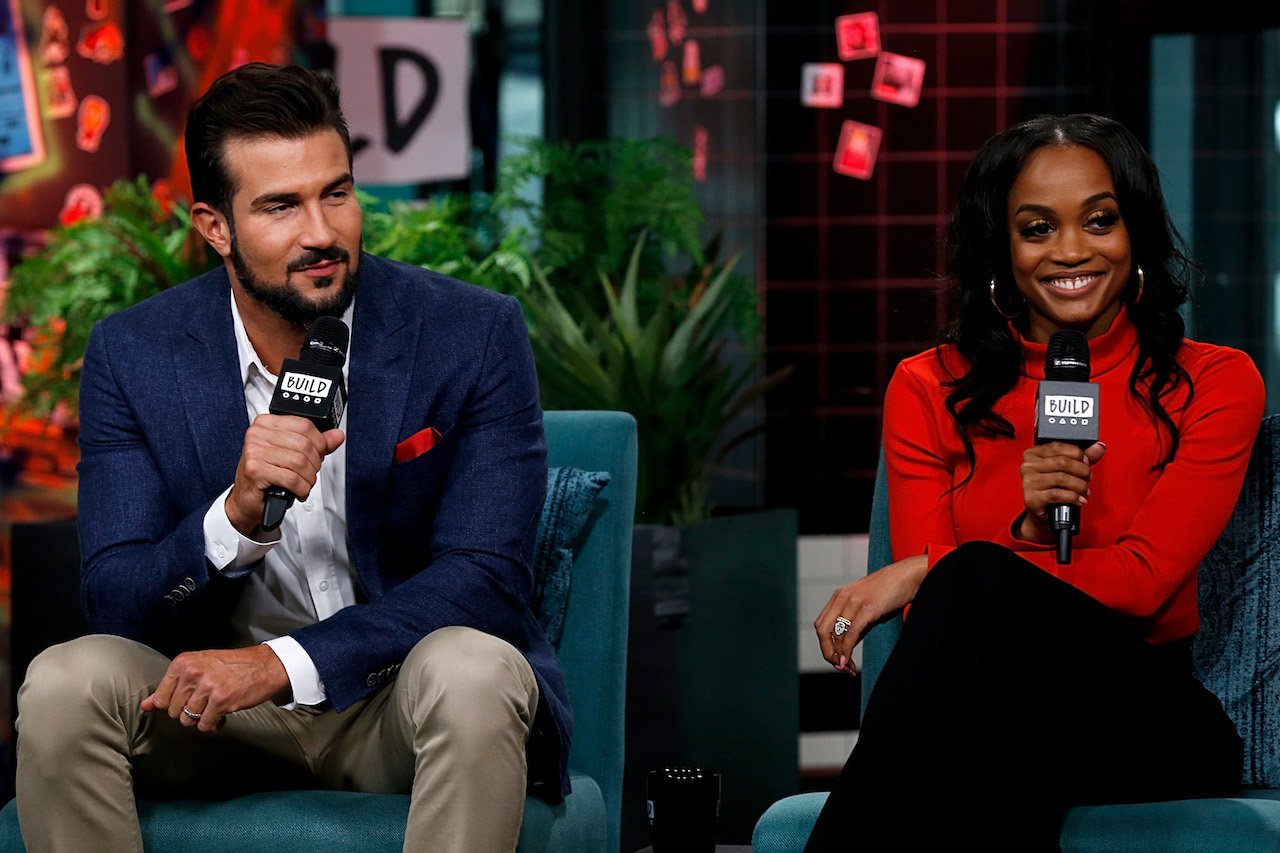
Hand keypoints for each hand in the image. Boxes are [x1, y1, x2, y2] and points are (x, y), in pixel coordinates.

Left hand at [140, 645, 290, 732]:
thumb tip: (145, 705)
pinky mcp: (221, 700)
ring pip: (188, 721)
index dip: (175, 705)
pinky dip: (214, 724)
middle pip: (174, 712)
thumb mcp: (199, 668)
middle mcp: (192, 672)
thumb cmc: (232, 666)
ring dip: (202, 719)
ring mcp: (206, 686)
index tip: (190, 699)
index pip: (161, 698)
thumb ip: (171, 686)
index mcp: (183, 662)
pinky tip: (223, 713)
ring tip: (215, 708)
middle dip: (190, 712)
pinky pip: (204, 725)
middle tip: (206, 703)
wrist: (265, 665)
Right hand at [225, 413, 344, 536]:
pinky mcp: (255, 470)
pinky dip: (301, 488)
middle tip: (309, 473)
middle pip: (304, 445)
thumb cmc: (266, 475)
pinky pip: (292, 479)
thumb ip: (316, 443)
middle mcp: (258, 434)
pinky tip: (297, 490)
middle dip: (314, 463)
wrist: (246, 499)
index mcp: (266, 423)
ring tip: (303, 483)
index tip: (318, 455)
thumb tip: (337, 436)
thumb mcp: (291, 453)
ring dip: (308, 478)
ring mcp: (255, 451)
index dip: (319, 443)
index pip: (305, 425)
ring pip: (300, 462)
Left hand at [815, 553, 927, 675]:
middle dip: (827, 652)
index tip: (837, 660)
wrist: (910, 575)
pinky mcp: (866, 608)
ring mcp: (853, 601)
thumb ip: (856, 624)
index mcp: (839, 596)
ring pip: (833, 634)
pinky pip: (850, 633)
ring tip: (847, 668)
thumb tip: (847, 647)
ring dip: (838, 656)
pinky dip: (846, 650)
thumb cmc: (891, 593)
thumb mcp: (868, 608)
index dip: (825, 646)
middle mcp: (841, 597)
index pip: (821, 625)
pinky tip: (849, 661)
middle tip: (839, 666)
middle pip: (821, 630)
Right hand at [1016, 441, 1105, 542]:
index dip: (1078, 454)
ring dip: (1080, 486)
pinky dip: (1073, 497)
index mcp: (1033, 454)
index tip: (1086, 462)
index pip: (1058, 447)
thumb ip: (1082, 457)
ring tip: (1085, 491)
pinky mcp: (1032, 498)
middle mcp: (1028, 466)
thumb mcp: (1067, 469)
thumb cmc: (1053, 488)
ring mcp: (1028, 482)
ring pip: (1062, 478)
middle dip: (1082, 471)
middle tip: (1088, 478)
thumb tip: (1099, 447)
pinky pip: (1057, 494)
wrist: (1043, 512)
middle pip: (1062, 462)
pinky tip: (1079, 499)